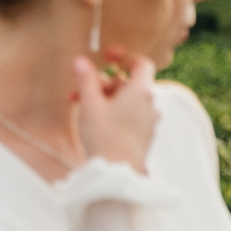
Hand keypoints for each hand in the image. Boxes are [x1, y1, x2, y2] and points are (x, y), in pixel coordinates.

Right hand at [71, 53, 156, 170]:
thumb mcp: (90, 104)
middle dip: (103, 83)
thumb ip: (86, 79)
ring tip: (81, 107)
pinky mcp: (145, 137)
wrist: (117, 173)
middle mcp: (151, 104)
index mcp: (142, 91)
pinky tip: (95, 122)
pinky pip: (130, 117)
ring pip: (127, 102)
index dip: (124, 56)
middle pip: (129, 84)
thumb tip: (80, 60)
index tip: (106, 57)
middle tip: (80, 90)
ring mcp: (150, 122)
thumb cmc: (105, 136)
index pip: (141, 63)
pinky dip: (114, 113)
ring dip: (105, 99)